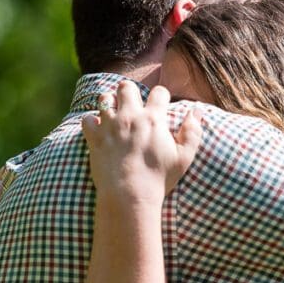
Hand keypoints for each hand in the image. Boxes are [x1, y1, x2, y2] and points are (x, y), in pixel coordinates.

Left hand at [81, 81, 202, 202]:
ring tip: (113, 115)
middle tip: (132, 105)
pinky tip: (97, 130)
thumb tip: (196, 111)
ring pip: (105, 98)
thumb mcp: (184, 157)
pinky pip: (87, 119)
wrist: (129, 195)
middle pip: (127, 87)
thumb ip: (192, 132)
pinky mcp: (94, 138)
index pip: (159, 92)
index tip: (160, 105)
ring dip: (109, 104)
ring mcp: (110, 126)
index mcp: (153, 119)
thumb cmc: (159, 178)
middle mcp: (130, 116)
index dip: (161, 96)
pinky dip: (91, 122)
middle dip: (130, 92)